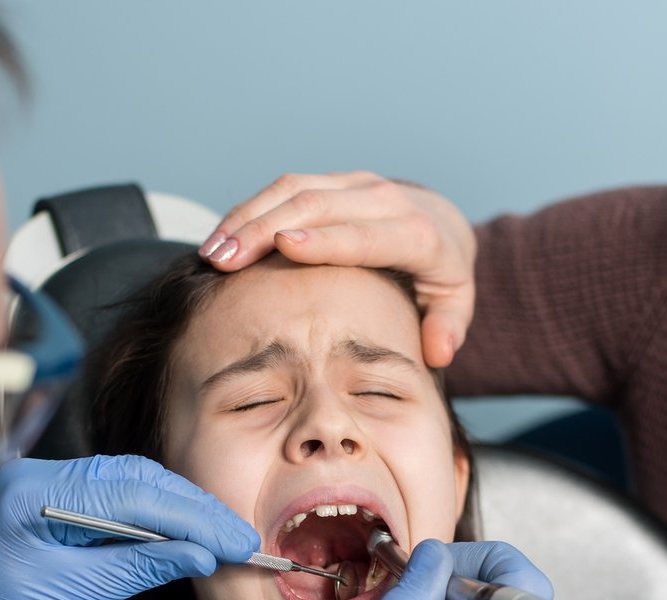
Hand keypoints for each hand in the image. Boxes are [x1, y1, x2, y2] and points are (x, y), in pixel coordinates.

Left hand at [0, 455, 258, 599]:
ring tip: (218, 538)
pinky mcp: (46, 505)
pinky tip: (178, 536)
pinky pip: (109, 499)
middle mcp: (37, 474)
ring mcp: (40, 486)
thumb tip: (199, 554)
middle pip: (135, 476)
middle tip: (238, 538)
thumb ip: (137, 566)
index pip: (133, 491)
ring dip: (176, 510)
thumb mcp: (68, 598)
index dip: (192, 516)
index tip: (235, 540)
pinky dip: (150, 517)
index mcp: (33, 490)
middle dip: (192, 507)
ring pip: (127, 483)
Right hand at [198, 171, 476, 366]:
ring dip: (247, 218)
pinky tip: (221, 239)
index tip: (285, 246)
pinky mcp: (332, 180)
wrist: (440, 221)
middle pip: (318, 206)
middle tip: (222, 261)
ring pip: (294, 190)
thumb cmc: (441, 274)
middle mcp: (384, 198)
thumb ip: (448, 328)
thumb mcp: (455, 303)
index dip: (326, 240)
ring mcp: (355, 184)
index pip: (366, 234)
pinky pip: (286, 188)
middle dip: (264, 229)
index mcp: (417, 233)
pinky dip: (249, 211)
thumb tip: (438, 352)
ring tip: (212, 252)